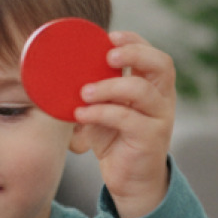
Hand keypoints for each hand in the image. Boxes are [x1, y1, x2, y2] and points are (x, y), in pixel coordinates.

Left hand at [70, 31, 174, 217]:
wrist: (130, 181)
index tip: (109, 36)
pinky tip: (82, 115)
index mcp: (153, 87)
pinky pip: (127, 118)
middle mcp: (162, 99)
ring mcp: (159, 119)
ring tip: (84, 92)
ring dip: (109, 86)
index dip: (135, 41)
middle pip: (161, 64)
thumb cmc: (115, 140)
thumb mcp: (104, 111)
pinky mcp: (151, 139)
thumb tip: (54, 75)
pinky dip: (101, 113)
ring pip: (141, 90)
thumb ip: (93, 92)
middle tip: (107, 57)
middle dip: (134, 54)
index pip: (154, 55)